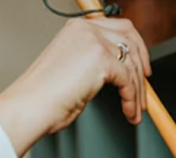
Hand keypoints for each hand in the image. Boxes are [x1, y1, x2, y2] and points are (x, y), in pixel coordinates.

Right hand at [0, 17, 151, 157]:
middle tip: (145, 89)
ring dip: (138, 91)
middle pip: (131, 39)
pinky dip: (132, 99)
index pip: (119, 28)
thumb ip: (96, 64)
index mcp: (78, 28)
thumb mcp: (74, 71)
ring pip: (132, 64)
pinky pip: (128, 80)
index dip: (136, 48)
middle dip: (143, 66)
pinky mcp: (101, 59)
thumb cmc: (44, 97)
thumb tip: (121, 74)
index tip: (142, 68)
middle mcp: (86, 29)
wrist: (30, 107)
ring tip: (135, 111)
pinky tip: (128, 112)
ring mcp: (94, 41)